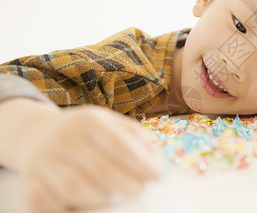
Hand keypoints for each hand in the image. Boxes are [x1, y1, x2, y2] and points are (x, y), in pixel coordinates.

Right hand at [15, 104, 161, 211]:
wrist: (36, 133)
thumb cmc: (84, 131)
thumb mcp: (109, 122)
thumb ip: (134, 137)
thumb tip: (155, 160)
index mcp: (88, 120)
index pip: (119, 144)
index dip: (141, 163)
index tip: (159, 177)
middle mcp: (64, 137)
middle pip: (100, 169)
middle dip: (127, 184)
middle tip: (142, 192)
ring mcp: (43, 160)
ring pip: (74, 188)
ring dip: (101, 198)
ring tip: (118, 198)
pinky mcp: (28, 180)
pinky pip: (44, 200)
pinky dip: (64, 207)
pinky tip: (84, 205)